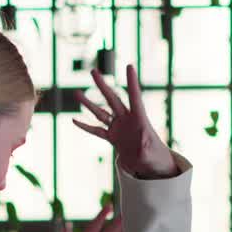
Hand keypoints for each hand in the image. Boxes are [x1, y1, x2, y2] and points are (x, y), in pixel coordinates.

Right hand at [75, 64, 179, 178]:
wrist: (151, 165)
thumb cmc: (156, 157)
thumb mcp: (152, 154)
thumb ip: (146, 149)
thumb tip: (141, 146)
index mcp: (140, 119)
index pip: (135, 97)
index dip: (132, 82)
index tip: (129, 66)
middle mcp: (127, 120)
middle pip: (113, 99)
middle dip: (103, 86)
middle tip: (93, 71)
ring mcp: (118, 128)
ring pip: (101, 113)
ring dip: (88, 103)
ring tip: (76, 93)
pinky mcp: (113, 138)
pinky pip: (97, 131)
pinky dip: (86, 127)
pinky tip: (74, 120)